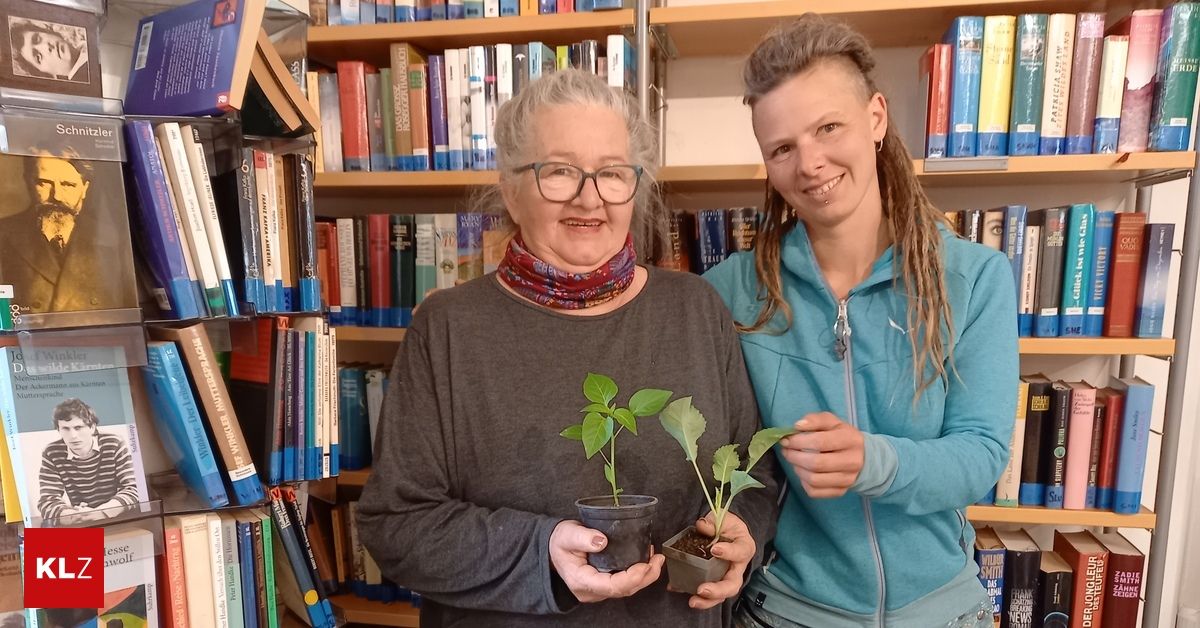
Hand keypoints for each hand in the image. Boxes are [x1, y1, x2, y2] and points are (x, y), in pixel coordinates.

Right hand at [549, 520, 663, 602]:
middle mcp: (591, 591)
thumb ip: (583, 537)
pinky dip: (638, 575)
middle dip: (645, 577)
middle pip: (623, 590)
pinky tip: (646, 562)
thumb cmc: (560, 541)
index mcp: (581, 581)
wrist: (554, 548)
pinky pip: (624, 584)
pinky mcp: (604, 584)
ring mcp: (598, 590)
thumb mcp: (567, 534)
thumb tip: (602, 541)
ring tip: (656, 560)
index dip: (632, 577)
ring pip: (626, 589)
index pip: (611, 586)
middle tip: (659, 560)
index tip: (645, 564)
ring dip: (644, 576)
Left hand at [685, 512, 754, 609]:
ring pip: (721, 595)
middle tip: (702, 589)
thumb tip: (702, 526)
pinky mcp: (713, 582)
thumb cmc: (728, 526)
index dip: (729, 552)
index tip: (715, 549)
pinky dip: (692, 594)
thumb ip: (713, 522)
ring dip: (706, 600)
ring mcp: (726, 577)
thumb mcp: (723, 518)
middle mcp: (737, 567)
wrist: (727, 532)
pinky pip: (706, 593)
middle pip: (732, 585)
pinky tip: (677, 589)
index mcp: (744, 548)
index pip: (740, 552)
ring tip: (692, 601)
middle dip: (717, 590)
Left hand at [780, 412, 864, 497]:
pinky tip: (804, 472)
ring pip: (813, 480)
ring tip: (794, 460)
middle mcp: (852, 461)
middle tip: (786, 450)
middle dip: (794, 456)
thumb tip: (797, 426)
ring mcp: (847, 479)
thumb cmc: (841, 436)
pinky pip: (814, 492)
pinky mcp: (841, 491)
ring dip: (797, 469)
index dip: (798, 441)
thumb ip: (815, 420)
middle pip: (816, 463)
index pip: (819, 442)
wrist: (862, 456)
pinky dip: (803, 482)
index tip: (786, 440)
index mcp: (850, 440)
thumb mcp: (832, 422)